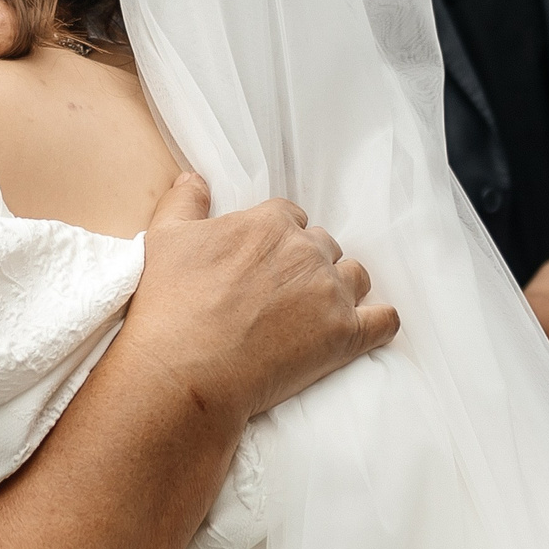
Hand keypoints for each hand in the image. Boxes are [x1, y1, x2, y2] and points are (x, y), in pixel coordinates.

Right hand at [117, 174, 397, 427]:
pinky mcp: (345, 335)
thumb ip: (185, 202)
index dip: (279, 239)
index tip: (265, 262)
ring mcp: (329, 292)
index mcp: (269, 224)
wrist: (184, 370)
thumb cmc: (170, 306)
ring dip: (342, 289)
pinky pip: (384, 321)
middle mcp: (306, 251)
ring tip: (319, 312)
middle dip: (308, 265)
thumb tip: (194, 178)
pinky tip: (372, 326)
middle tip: (284, 294)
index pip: (290, 218)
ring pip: (355, 277)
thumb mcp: (165, 239)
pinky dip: (380, 322)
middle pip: (324, 246)